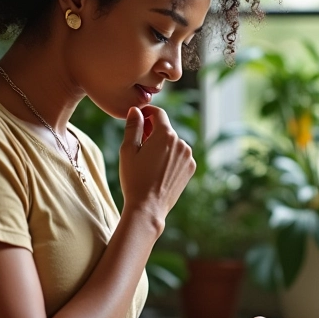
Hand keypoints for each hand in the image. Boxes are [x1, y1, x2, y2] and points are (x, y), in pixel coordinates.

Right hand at [119, 106, 194, 224]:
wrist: (148, 208)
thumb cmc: (134, 179)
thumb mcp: (128, 150)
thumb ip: (132, 126)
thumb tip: (136, 110)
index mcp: (165, 135)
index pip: (158, 113)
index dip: (147, 113)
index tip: (138, 119)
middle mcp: (181, 142)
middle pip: (165, 129)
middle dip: (152, 132)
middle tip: (138, 144)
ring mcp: (188, 156)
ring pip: (172, 143)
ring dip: (162, 145)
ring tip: (147, 161)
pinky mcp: (190, 168)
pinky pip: (179, 155)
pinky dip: (170, 157)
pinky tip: (157, 170)